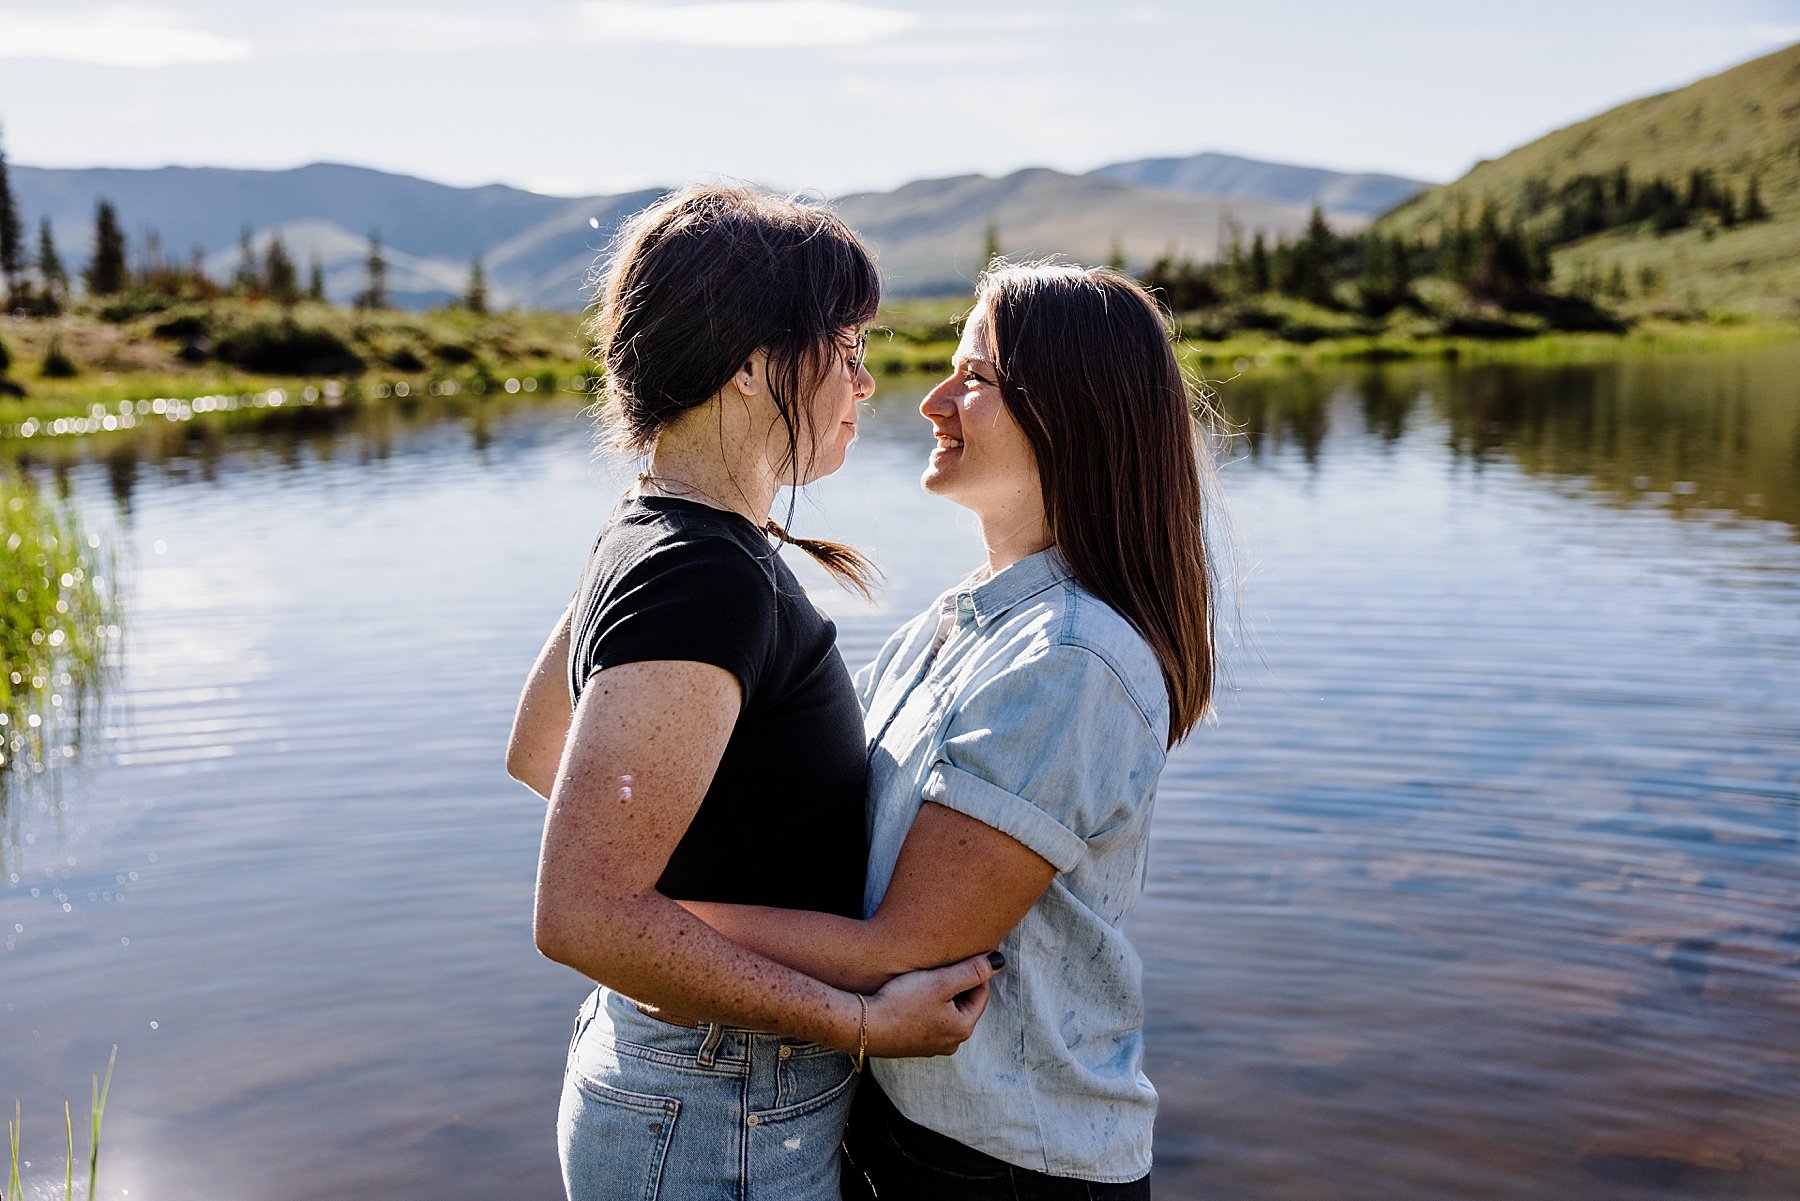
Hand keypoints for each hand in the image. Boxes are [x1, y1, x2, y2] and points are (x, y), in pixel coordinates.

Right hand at [862, 951, 1003, 1058]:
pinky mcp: (910, 1045)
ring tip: (922, 979)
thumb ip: (973, 970)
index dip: (971, 971)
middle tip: (937, 967)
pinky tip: (907, 995)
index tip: (957, 956)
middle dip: (954, 985)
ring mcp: (929, 1047)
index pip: (980, 993)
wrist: (862, 1026)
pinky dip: (922, 1007)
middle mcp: (949, 1043)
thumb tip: (999, 961)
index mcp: (962, 1029)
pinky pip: (925, 1021)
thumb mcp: (941, 981)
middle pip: (962, 1004)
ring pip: (943, 1012)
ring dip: (937, 995)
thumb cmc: (902, 1001)